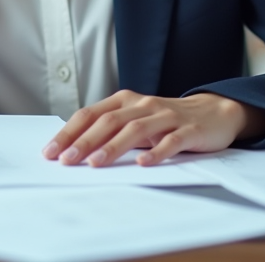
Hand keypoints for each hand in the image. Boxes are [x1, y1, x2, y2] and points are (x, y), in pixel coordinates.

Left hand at [41, 91, 264, 166]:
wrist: (214, 112)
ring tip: (95, 163)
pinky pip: (170, 141)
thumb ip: (111, 131)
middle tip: (66, 160)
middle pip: (109, 121)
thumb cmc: (167, 121)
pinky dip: (155, 152)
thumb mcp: (136, 121)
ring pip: (135, 129)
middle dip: (84, 141)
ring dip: (113, 147)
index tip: (50, 152)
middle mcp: (143, 105)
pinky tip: (142, 163)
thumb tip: (74, 150)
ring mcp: (166, 116)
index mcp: (126, 101)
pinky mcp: (189, 130)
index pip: (90, 114)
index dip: (69, 132)